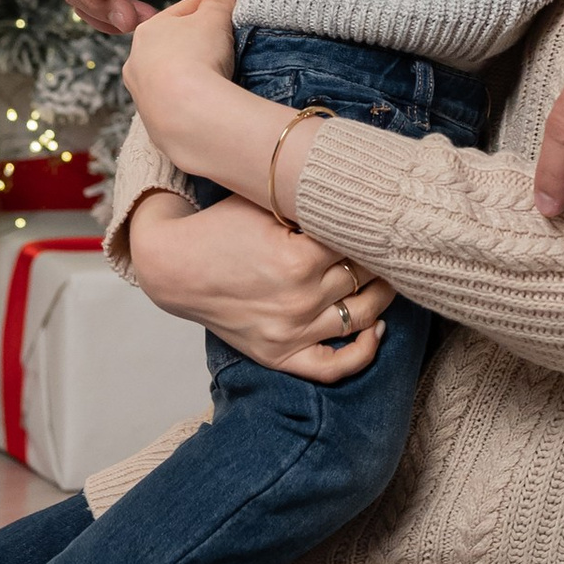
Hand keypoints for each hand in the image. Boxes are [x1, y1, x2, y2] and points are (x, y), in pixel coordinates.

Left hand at [121, 0, 245, 174]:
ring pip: (169, 75)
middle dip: (195, 42)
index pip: (183, 11)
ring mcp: (141, 93)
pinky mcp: (151, 121)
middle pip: (172, 44)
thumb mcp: (215, 18)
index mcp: (147, 30)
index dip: (208, 7)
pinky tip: (205, 99)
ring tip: (216, 74)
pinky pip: (174, 102)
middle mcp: (136, 60)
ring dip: (189, 72)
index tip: (226, 9)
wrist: (188, 114)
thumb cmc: (198, 58)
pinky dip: (188, 98)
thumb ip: (219, 1)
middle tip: (223, 43)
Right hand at [129, 189, 396, 383]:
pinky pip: (333, 367)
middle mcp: (300, 298)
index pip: (361, 241)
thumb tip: (362, 196)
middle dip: (379, 255)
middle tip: (389, 241)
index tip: (386, 216)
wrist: (175, 266)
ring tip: (387, 275)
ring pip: (362, 315)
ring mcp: (291, 330)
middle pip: (366, 275)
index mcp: (299, 256)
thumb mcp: (266, 202)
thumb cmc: (221, 227)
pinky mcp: (279, 354)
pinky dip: (363, 352)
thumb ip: (311, 204)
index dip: (375, 226)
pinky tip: (377, 329)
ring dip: (382, 294)